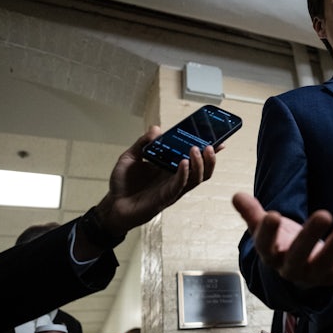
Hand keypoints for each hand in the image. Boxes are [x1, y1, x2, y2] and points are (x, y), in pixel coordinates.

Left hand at [74, 126, 214, 258]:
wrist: (113, 204)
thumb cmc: (123, 183)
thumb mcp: (130, 157)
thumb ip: (143, 143)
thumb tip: (156, 129)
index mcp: (171, 168)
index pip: (194, 159)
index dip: (207, 151)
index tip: (219, 140)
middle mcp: (176, 178)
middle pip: (202, 170)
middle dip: (210, 158)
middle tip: (211, 145)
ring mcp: (173, 188)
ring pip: (196, 178)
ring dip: (200, 164)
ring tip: (196, 150)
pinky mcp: (166, 197)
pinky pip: (180, 185)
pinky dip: (184, 174)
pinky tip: (184, 163)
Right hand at [233, 192, 332, 288]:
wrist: (297, 270)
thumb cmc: (281, 243)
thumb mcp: (264, 228)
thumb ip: (252, 213)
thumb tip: (237, 196)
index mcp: (270, 255)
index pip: (265, 245)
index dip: (268, 232)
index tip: (274, 215)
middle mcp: (290, 268)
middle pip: (298, 255)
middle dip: (310, 235)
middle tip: (324, 213)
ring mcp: (312, 275)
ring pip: (325, 262)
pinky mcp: (332, 277)